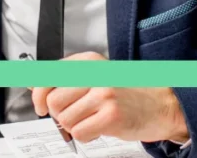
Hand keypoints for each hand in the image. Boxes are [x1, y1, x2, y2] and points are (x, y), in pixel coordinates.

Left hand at [31, 52, 188, 143]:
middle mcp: (95, 74)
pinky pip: (79, 133)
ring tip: (92, 119)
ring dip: (75, 126)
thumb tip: (35, 87)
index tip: (40, 105)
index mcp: (88, 62)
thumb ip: (66, 80)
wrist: (161, 104)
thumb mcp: (95, 77)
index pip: (49, 76)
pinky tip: (99, 127)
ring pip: (65, 120)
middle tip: (77, 114)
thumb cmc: (126, 93)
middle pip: (53, 101)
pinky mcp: (111, 116)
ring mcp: (104, 94)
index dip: (39, 95)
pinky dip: (86, 135)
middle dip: (60, 114)